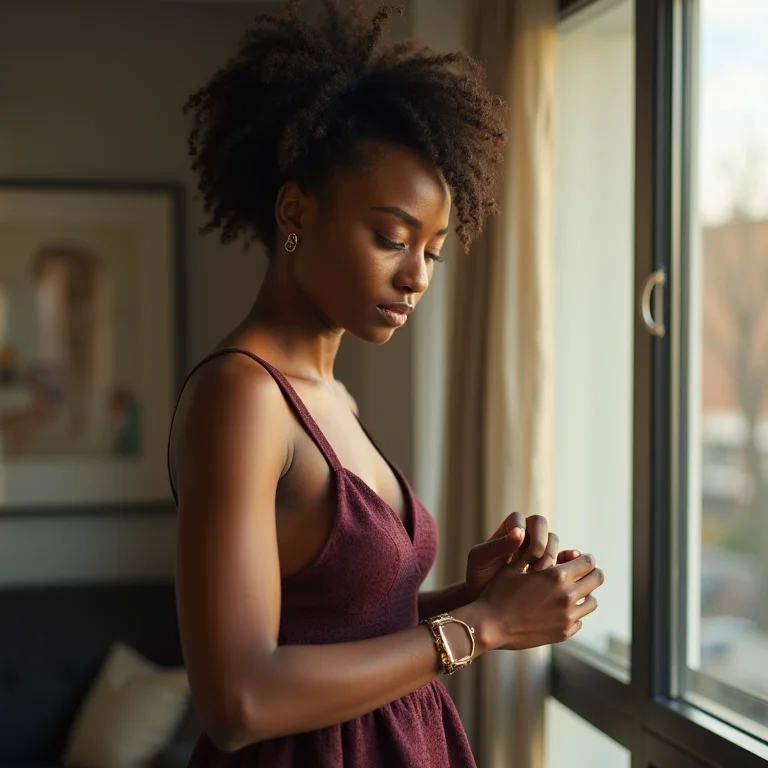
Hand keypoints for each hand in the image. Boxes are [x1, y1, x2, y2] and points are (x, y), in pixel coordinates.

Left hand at [466, 512, 560, 600]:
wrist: (484, 601)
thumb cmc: (478, 576)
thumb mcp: (481, 559)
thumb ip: (498, 545)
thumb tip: (520, 533)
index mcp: (506, 529)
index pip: (521, 518)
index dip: (523, 531)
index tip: (519, 550)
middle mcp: (523, 535)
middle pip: (540, 524)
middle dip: (540, 543)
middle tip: (534, 563)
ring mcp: (536, 549)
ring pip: (552, 540)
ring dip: (549, 556)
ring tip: (539, 575)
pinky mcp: (547, 565)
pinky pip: (562, 557)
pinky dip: (567, 560)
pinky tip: (566, 569)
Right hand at [474, 553, 603, 651]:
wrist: (490, 625)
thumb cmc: (499, 592)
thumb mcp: (515, 568)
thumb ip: (537, 557)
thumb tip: (556, 548)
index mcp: (556, 576)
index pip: (587, 562)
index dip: (584, 558)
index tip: (579, 559)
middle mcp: (566, 596)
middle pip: (596, 579)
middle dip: (591, 573)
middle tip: (582, 573)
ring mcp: (567, 617)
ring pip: (592, 602)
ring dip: (584, 594)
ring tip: (571, 592)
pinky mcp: (564, 633)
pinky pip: (580, 620)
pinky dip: (574, 614)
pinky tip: (559, 611)